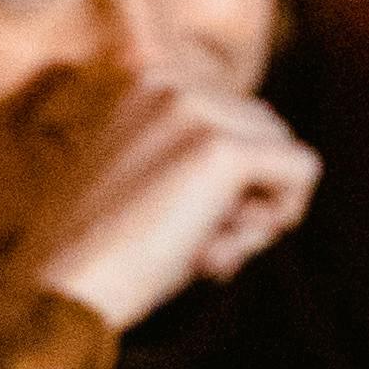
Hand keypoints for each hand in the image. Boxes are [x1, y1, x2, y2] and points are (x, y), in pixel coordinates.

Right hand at [15, 66, 322, 330]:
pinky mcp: (220, 149)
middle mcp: (172, 83)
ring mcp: (196, 111)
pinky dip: (283, 216)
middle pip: (268, 130)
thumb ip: (198, 162)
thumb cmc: (106, 253)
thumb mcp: (149, 183)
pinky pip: (303, 171)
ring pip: (286, 151)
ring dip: (258, 212)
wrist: (66, 286)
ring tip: (200, 247)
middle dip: (250, 191)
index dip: (230, 178)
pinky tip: (226, 248)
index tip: (185, 219)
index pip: (237, 116)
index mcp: (147, 82)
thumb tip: (284, 170)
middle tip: (196, 242)